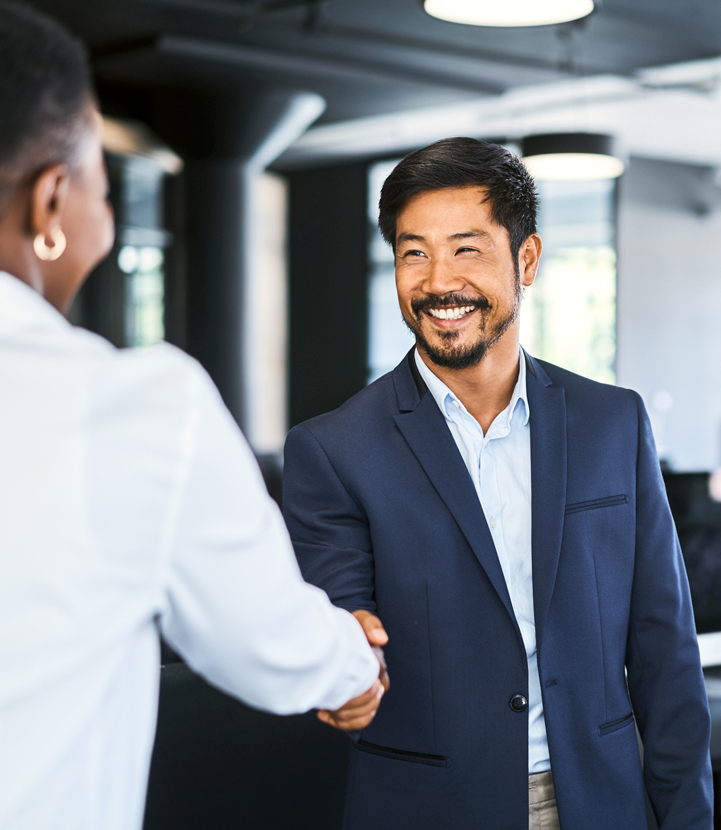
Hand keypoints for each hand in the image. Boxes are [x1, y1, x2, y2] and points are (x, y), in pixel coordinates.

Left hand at [316, 609, 389, 730]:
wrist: (336, 634)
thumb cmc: (351, 629)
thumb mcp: (360, 621)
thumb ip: (370, 625)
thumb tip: (380, 638)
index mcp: (378, 667)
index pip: (378, 689)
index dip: (362, 692)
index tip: (345, 685)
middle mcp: (374, 684)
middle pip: (369, 707)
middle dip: (349, 706)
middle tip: (331, 698)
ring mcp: (364, 695)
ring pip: (362, 718)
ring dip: (343, 715)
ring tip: (326, 704)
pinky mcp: (353, 703)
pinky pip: (355, 723)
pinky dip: (339, 723)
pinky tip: (324, 713)